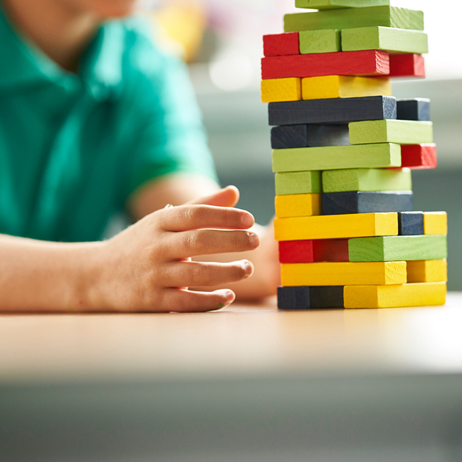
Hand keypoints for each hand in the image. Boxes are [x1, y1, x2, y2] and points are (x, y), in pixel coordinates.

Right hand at [91, 187, 259, 311]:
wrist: (95, 275)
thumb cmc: (138, 245)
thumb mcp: (162, 221)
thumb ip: (201, 206)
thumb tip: (234, 192)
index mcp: (159, 223)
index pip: (195, 214)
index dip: (224, 215)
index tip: (249, 219)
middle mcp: (156, 246)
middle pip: (198, 241)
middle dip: (230, 240)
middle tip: (255, 240)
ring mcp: (153, 274)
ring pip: (195, 273)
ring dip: (226, 272)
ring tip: (247, 268)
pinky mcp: (152, 300)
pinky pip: (185, 301)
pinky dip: (209, 300)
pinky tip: (228, 296)